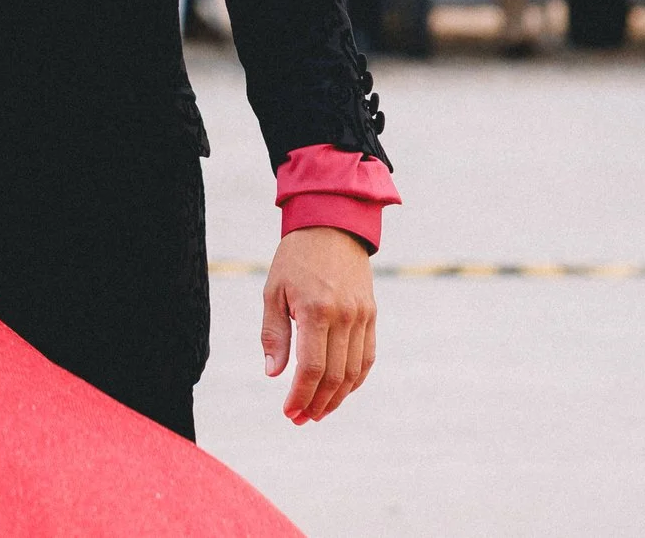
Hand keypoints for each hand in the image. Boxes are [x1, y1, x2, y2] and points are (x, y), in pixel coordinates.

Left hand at [262, 226, 376, 424]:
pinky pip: (367, 357)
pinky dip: (355, 380)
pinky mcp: (371, 315)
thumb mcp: (273, 291)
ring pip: (354, 372)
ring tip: (318, 412)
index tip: (288, 411)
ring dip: (337, 398)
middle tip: (300, 419)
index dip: (300, 395)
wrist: (332, 225)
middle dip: (317, 404)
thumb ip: (274, 334)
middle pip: (335, 376)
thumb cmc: (295, 258)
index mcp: (316, 310)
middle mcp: (344, 317)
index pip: (312, 368)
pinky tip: (340, 391)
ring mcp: (362, 317)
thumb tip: (273, 374)